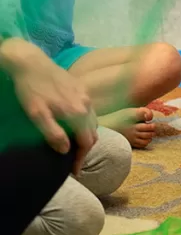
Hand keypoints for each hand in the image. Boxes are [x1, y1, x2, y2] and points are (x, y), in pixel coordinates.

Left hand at [0, 39, 97, 173]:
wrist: (32, 63)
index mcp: (78, 113)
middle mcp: (86, 105)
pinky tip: (74, 124)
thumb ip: (53, 134)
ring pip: (93, 121)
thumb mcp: (37, 115)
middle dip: (85, 149)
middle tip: (73, 161)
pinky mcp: (81, 89)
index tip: (74, 171)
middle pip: (93, 133)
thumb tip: (65, 151)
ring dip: (86, 136)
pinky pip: (89, 111)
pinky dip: (85, 123)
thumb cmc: (32, 90)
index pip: (87, 142)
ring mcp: (85, 96)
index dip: (81, 158)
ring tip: (74, 145)